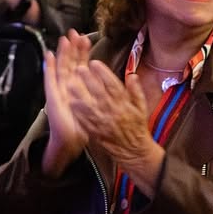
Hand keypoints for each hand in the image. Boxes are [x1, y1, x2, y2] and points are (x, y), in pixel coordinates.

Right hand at [41, 30, 91, 176]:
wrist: (70, 141)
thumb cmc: (84, 125)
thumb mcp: (99, 107)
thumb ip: (105, 92)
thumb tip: (116, 77)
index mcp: (79, 87)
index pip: (81, 65)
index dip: (83, 52)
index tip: (86, 37)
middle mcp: (68, 86)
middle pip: (70, 62)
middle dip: (72, 47)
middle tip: (74, 31)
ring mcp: (59, 90)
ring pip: (60, 67)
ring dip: (61, 53)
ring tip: (64, 38)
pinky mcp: (52, 97)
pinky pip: (50, 80)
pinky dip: (48, 68)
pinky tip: (49, 55)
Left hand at [69, 60, 163, 195]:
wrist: (134, 150)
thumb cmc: (137, 127)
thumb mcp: (142, 107)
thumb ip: (136, 91)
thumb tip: (132, 76)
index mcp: (125, 104)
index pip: (113, 85)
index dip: (103, 73)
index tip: (94, 62)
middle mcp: (113, 112)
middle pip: (98, 93)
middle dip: (88, 80)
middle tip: (79, 68)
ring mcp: (103, 123)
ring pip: (89, 107)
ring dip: (79, 95)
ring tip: (70, 84)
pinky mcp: (96, 132)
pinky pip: (85, 121)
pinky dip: (78, 112)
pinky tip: (70, 103)